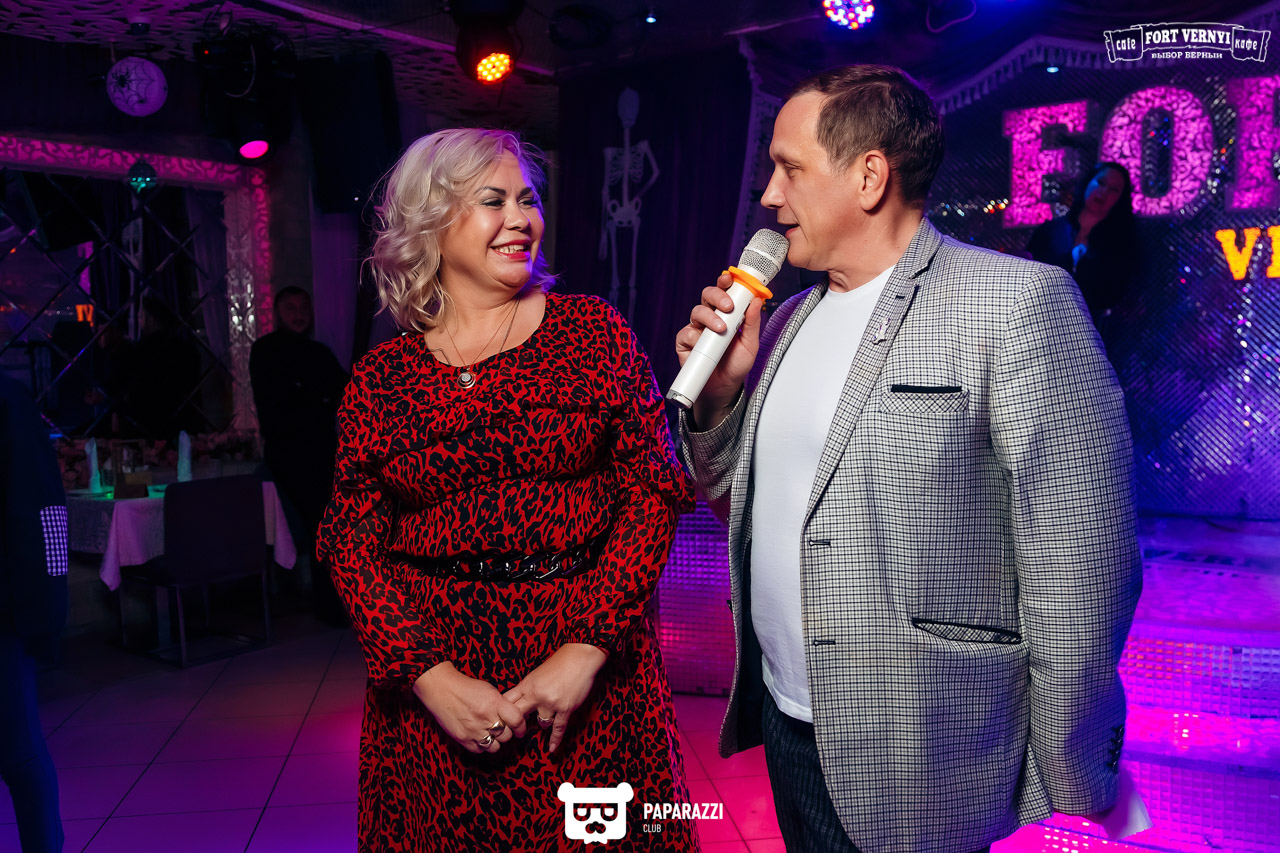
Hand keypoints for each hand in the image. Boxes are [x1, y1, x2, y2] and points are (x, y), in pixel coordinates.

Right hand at [413, 662, 527, 753]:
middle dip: (507, 733)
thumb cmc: (466, 687)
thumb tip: (514, 717)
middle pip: (506, 735)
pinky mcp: (462, 738)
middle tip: (502, 728)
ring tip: (490, 733)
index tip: (520, 729)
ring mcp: (473, 730)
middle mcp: (485, 717)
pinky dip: (481, 745)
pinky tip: (479, 736)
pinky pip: (479, 750)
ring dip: (495, 741)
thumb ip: (502, 705)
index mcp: (494, 702)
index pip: (517, 720)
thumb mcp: (489, 690)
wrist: (442, 689)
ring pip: (494, 746)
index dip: (521, 727)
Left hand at [504, 643, 606, 753]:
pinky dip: (555, 739)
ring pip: (540, 723)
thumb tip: (519, 700)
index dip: (501, 712)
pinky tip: (551, 749)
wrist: (579, 657)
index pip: (508, 701)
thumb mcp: (537, 673)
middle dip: (515, 725)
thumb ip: (528, 688)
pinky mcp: (565, 708)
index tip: (499, 720)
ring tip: (546, 718)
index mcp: (527, 684)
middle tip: (513, 733)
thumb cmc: (560, 662)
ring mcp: (551, 703)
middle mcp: (536, 695)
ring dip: (543, 722)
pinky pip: (558, 728)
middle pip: (518, 715)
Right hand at [675, 272, 763, 428]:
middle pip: (708, 295)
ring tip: (720, 329)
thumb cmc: (736, 364)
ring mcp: (696, 329)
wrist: (723, 387)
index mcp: (726, 313)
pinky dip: (695, 337)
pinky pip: (686, 333)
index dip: (725, 282)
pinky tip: (703, 345)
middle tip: (728, 306)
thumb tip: (755, 301)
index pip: (725, 291)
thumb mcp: (750, 344)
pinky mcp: (684, 342)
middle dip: (717, 296)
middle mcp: (710, 317)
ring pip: (697, 311)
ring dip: (709, 317)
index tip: (730, 279)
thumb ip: (753, 323)